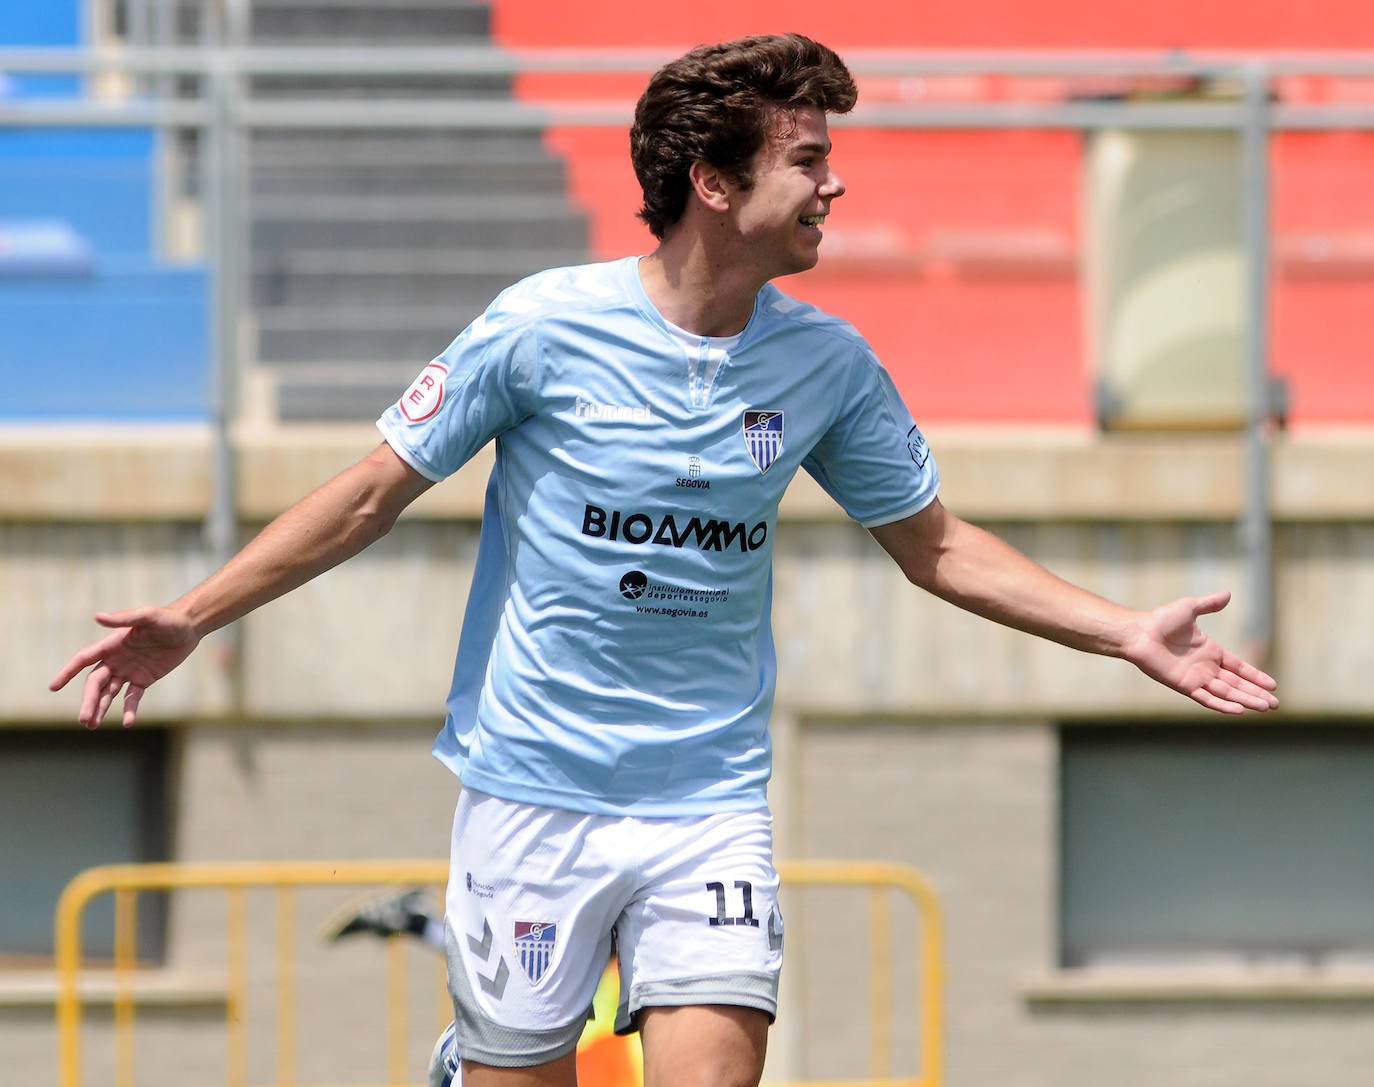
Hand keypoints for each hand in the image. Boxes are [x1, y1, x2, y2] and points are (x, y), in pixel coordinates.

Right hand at [49, 607, 200, 727]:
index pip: (83, 659)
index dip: (68, 672)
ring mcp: (128, 670)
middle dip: (89, 700)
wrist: (189, 628)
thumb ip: (124, 618)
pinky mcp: (143, 679)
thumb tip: (97, 617)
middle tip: (84, 720)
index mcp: (111, 644)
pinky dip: (129, 709)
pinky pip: (132, 698)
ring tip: (92, 725)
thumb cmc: (168, 619)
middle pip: (95, 683)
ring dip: (100, 708)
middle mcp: (115, 659)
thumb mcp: (147, 616)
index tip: (53, 686)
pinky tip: (127, 723)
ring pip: (108, 693)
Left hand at [1125, 590, 1278, 714]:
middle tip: (1275, 704)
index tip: (1273, 685)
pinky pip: (1207, 698)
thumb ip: (1209, 604)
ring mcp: (1196, 678)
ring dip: (1246, 700)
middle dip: (1256, 694)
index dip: (1255, 676)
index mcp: (1210, 651)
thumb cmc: (1160, 620)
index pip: (1238, 667)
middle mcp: (1205, 667)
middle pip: (1237, 684)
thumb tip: (1228, 593)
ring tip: (1265, 708)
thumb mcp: (1189, 608)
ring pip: (1227, 693)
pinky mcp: (1185, 686)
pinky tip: (1240, 710)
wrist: (1139, 632)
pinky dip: (1223, 705)